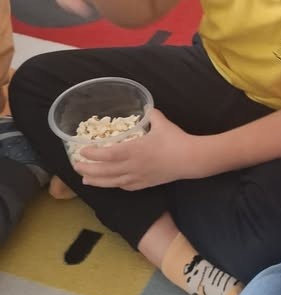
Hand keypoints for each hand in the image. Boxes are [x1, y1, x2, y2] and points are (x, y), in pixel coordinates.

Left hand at [73, 108, 195, 189]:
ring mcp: (139, 177)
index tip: (81, 150)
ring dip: (97, 181)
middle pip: (105, 171)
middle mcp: (133, 166)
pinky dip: (116, 185)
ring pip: (113, 182)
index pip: (107, 154)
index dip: (92, 154)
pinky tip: (111, 183)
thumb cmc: (176, 140)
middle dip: (88, 170)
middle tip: (76, 166)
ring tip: (85, 180)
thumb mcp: (162, 122)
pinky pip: (126, 186)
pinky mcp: (146, 183)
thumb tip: (146, 107)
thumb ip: (151, 114)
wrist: (191, 159)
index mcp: (134, 150)